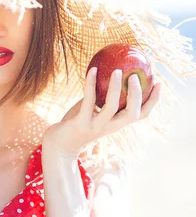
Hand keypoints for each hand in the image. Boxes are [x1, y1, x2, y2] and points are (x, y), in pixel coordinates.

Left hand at [43, 66, 161, 156]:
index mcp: (116, 124)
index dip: (153, 101)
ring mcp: (95, 126)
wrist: (57, 145)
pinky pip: (88, 100)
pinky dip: (91, 83)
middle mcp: (109, 127)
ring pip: (112, 107)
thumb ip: (101, 98)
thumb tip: (109, 73)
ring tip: (117, 71)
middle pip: (132, 114)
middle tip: (135, 76)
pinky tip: (92, 70)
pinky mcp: (81, 123)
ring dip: (116, 88)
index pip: (141, 115)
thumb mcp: (92, 111)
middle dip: (138, 95)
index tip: (159, 84)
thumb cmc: (75, 124)